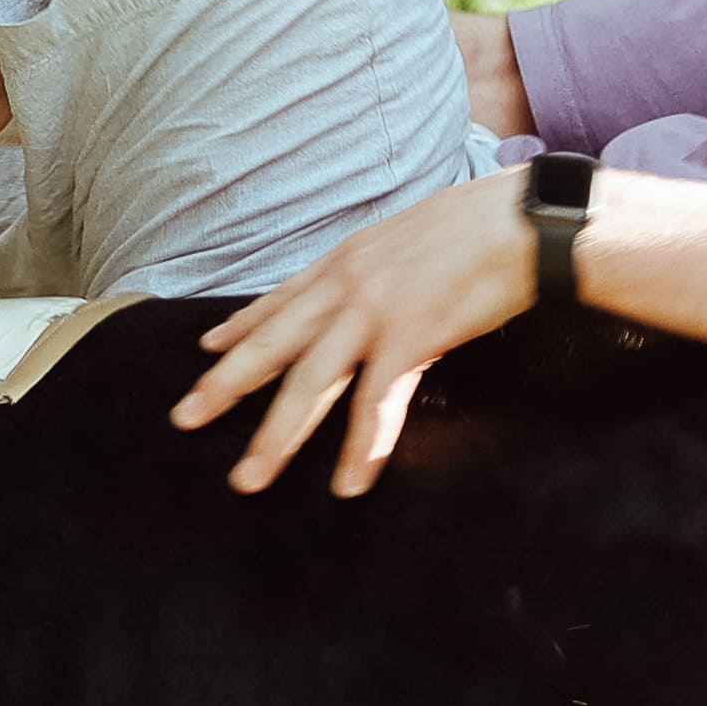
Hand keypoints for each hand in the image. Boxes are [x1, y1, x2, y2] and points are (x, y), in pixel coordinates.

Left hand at [177, 172, 537, 496]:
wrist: (521, 220)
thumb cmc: (479, 224)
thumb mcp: (408, 235)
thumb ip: (380, 264)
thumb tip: (378, 278)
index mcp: (346, 259)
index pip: (279, 300)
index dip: (240, 327)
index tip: (206, 348)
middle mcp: (346, 286)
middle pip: (272, 346)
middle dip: (225, 386)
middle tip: (184, 419)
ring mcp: (373, 314)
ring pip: (309, 384)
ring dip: (276, 437)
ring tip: (248, 478)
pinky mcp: (410, 340)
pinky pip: (376, 405)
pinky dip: (360, 448)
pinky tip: (348, 485)